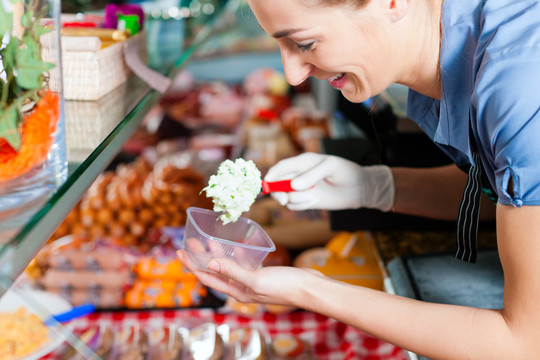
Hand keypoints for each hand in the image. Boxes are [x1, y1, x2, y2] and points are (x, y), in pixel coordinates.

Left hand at [177, 250, 319, 306]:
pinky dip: (235, 255)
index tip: (180, 252)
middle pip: (214, 271)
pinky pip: (242, 264)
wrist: (308, 288)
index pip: (207, 277)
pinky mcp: (261, 275)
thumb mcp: (256, 279)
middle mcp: (241, 288)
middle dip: (201, 257)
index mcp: (236, 291)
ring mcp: (251, 281)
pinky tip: (235, 246)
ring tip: (207, 241)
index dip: (192, 265)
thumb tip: (211, 263)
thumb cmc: (285, 286)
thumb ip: (233, 271)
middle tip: (191, 241)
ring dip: (216, 254)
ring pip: (227, 267)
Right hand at [264, 152, 394, 210]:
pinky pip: (294, 205)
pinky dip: (301, 206)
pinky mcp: (306, 201)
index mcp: (303, 161)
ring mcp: (301, 189)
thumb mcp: (331, 167)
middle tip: (284, 199)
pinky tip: (314, 202)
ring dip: (296, 199)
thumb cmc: (346, 172)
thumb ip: (312, 174)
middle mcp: (299, 174)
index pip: (282, 167)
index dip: (272, 174)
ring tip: (313, 197)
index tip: (267, 183)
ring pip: (285, 196)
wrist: (359, 189)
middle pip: (278, 183)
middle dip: (277, 192)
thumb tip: (294, 185)